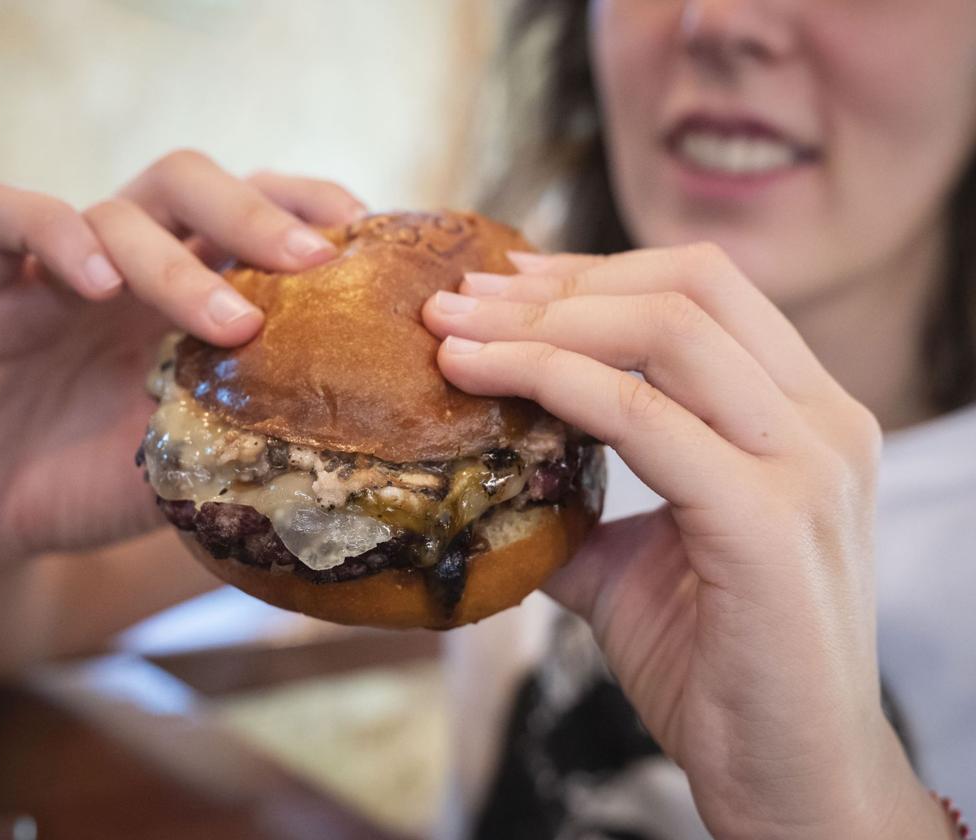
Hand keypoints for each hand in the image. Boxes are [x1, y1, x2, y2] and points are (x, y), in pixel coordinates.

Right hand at [0, 150, 364, 575]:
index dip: (306, 206)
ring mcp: (54, 271)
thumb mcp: (195, 461)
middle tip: (312, 262)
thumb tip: (357, 440)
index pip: (249, 211)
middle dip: (256, 212)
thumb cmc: (99, 486)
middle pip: (189, 182)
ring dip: (177, 262)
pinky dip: (54, 233)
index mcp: (184, 293)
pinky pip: (2, 216)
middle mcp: (127, 266)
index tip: (363, 241)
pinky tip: (97, 284)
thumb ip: (251, 431)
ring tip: (231, 326)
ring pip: (115, 211)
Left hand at [422, 244, 946, 838]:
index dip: (594, 272)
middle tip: (457, 299)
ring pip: (664, 331)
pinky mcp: (767, 520)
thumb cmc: (718, 666)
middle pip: (687, 288)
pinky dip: (549, 380)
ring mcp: (807, 465)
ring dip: (538, 322)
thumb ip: (577, 501)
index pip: (702, 292)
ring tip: (449, 332)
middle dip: (556, 285)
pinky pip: (640, 416)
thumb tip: (485, 471)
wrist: (786, 776)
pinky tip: (477, 378)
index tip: (502, 283)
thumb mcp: (636, 561)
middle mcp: (821, 423)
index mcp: (804, 416)